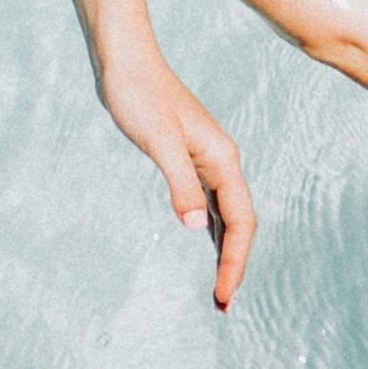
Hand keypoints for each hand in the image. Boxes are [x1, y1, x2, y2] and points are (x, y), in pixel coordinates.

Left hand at [96, 50, 257, 309]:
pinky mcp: (191, 158)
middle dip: (235, 265)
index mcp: (222, 158)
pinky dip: (213, 230)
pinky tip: (206, 245)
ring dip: (225, 251)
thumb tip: (196, 226)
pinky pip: (212, 203)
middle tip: (223, 306)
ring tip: (220, 289)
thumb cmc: (139, 97)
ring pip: (228, 214)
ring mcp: (208, 159)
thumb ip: (180, 183)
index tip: (224, 296)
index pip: (241, 220)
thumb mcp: (157, 142)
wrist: (126, 62)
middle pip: (241, 222)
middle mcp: (222, 160)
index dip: (235, 261)